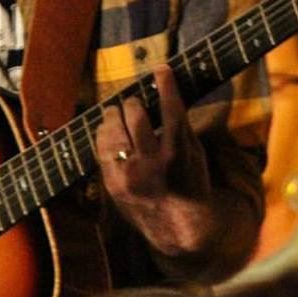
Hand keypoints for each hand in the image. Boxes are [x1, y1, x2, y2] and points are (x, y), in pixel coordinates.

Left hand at [97, 65, 214, 257]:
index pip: (170, 110)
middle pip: (134, 116)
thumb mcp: (195, 154)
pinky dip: (105, 136)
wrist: (179, 227)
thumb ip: (180, 125)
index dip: (165, 85)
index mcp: (177, 154)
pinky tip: (110, 132)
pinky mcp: (112, 185)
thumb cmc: (191, 184)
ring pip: (112, 130)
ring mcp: (129, 176)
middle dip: (133, 103)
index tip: (160, 68)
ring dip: (114, 116)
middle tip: (133, 101)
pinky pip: (102, 149)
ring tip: (117, 112)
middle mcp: (151, 164)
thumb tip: (167, 92)